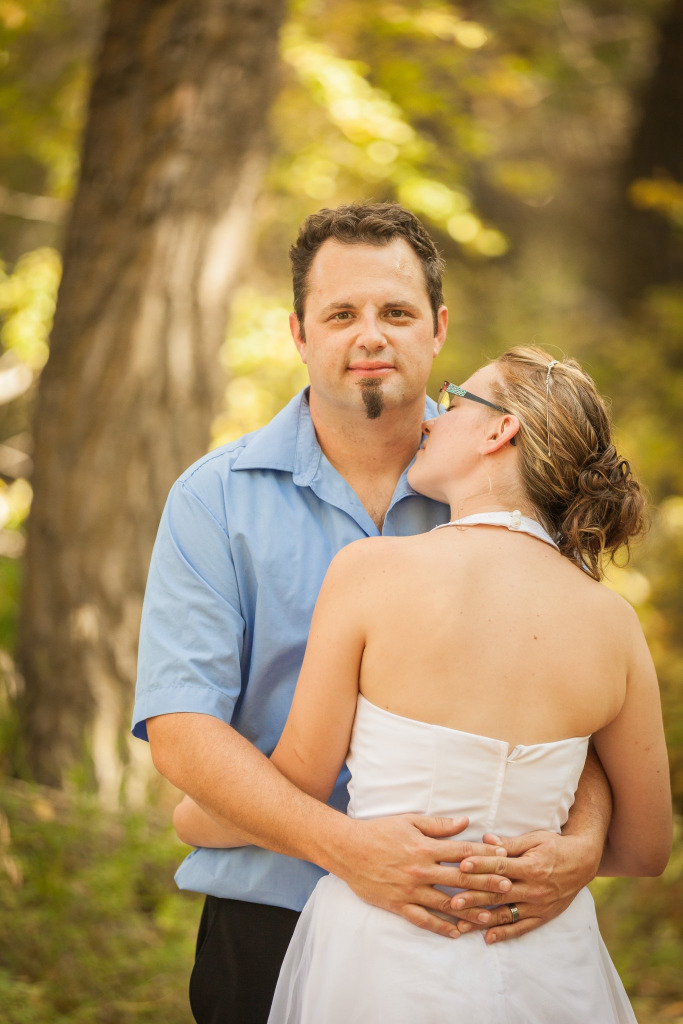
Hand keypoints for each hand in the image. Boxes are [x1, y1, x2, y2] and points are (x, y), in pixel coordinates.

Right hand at [337, 814, 509, 938]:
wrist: (347, 849)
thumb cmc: (379, 831)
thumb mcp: (409, 821)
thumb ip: (438, 825)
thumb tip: (465, 822)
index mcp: (425, 848)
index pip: (462, 853)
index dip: (484, 856)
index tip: (503, 859)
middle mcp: (420, 870)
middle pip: (460, 880)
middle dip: (486, 884)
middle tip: (508, 889)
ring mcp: (410, 890)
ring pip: (445, 904)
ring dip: (469, 910)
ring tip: (489, 916)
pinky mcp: (398, 904)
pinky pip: (423, 919)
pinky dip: (441, 927)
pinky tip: (456, 932)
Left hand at [448, 829, 600, 943]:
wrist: (584, 862)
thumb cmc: (556, 846)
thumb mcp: (535, 839)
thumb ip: (509, 844)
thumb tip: (485, 839)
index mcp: (531, 867)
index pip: (500, 867)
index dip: (480, 866)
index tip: (461, 865)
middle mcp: (534, 889)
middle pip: (498, 893)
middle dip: (474, 897)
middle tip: (453, 901)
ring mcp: (538, 905)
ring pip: (505, 914)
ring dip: (482, 920)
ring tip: (461, 924)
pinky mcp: (543, 916)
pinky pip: (521, 928)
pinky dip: (504, 934)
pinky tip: (487, 938)